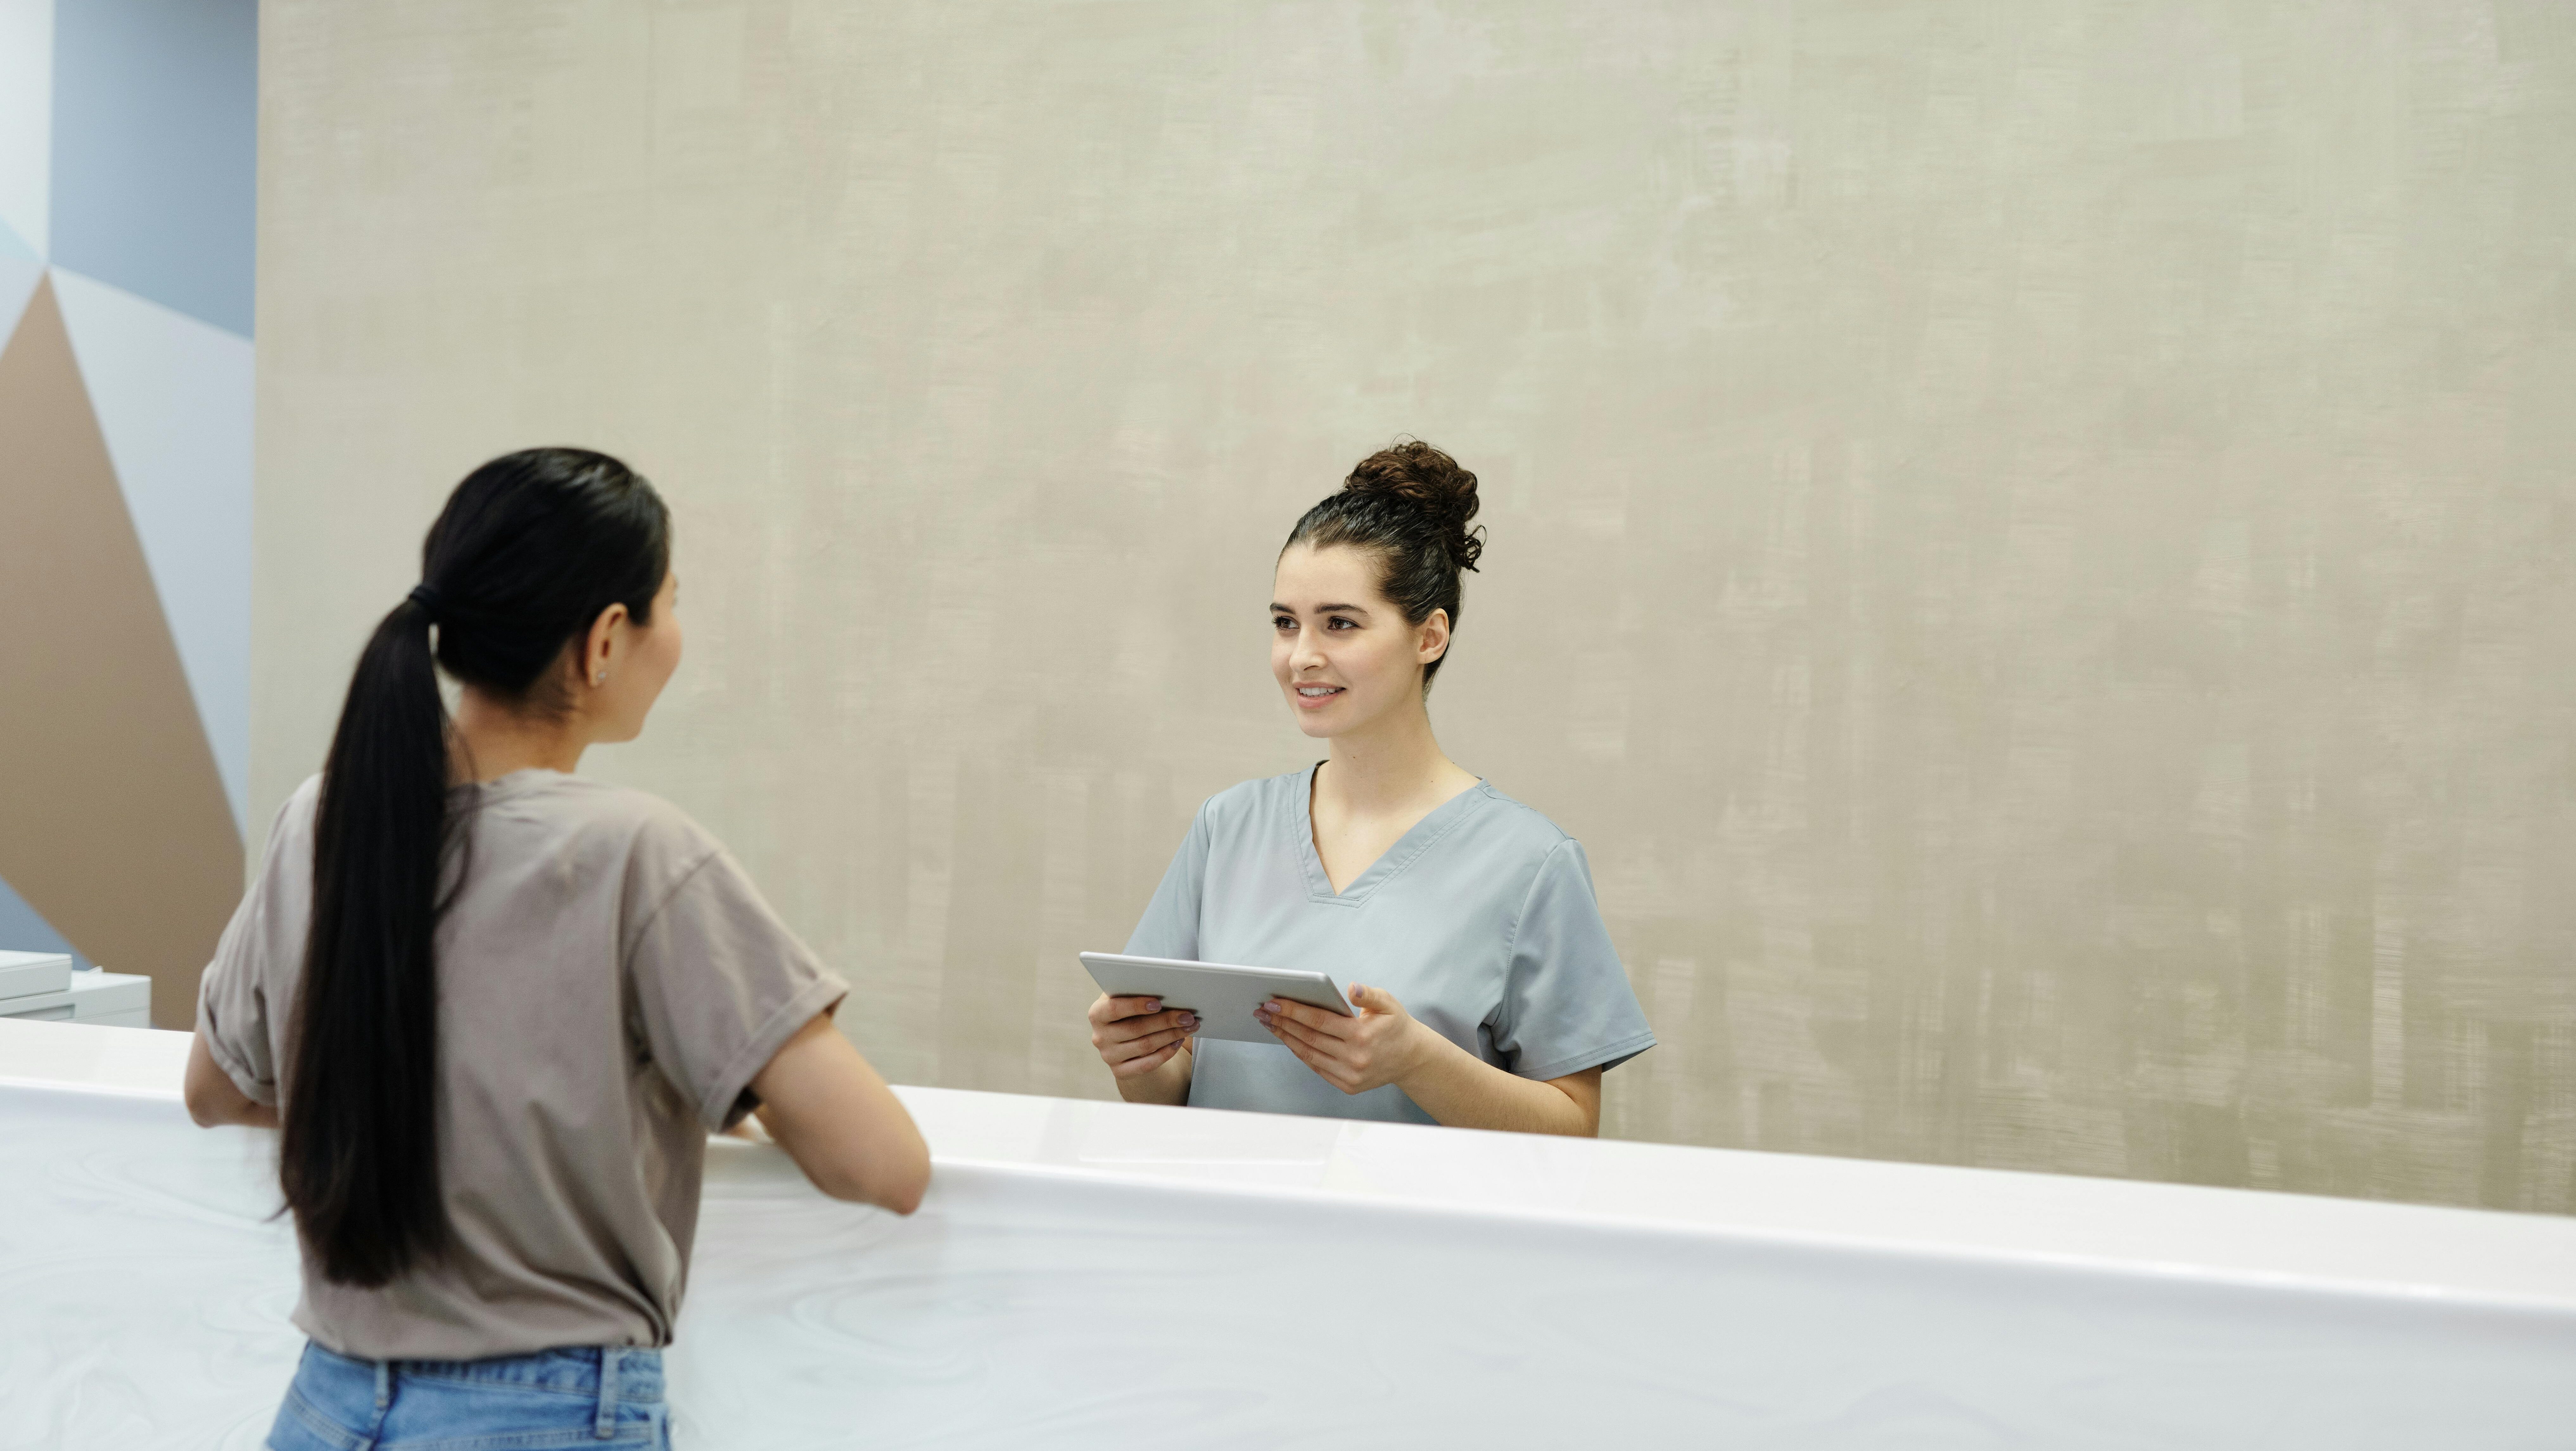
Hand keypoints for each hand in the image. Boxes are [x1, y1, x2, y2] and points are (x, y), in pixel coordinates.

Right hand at [1088, 994, 1198, 1078]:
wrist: (1124, 1039)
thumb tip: (1168, 991)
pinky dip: (1165, 1053)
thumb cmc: (1130, 1011)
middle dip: (1165, 1021)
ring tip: (1189, 1027)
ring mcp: (1109, 1056)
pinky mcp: (1120, 1071)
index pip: (1114, 1008)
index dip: (1136, 1005)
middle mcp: (1099, 1037)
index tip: (1158, 1002)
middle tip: (1187, 1016)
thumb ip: (1138, 994)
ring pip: (1144, 1046)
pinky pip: (1146, 1064)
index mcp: (1097, 1013)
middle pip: (1135, 1029)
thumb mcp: (1127, 999)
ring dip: (1171, 1035)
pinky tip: (1178, 1042)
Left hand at [1255, 983, 1436, 1095]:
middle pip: (1309, 1038)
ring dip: (1286, 1038)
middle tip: (1262, 1011)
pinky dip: (1300, 1053)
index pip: (1319, 1021)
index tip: (1273, 1002)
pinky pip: (1316, 1067)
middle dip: (1282, 1023)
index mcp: (1362, 1036)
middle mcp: (1354, 1058)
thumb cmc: (1396, 1025)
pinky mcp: (1347, 1085)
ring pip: (1309, 1054)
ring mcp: (1349, 1075)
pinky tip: (1288, 1039)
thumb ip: (1369, 994)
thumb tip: (1350, 988)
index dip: (1293, 1011)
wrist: (1412, 1059)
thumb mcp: (1388, 1003)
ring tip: (1269, 1024)